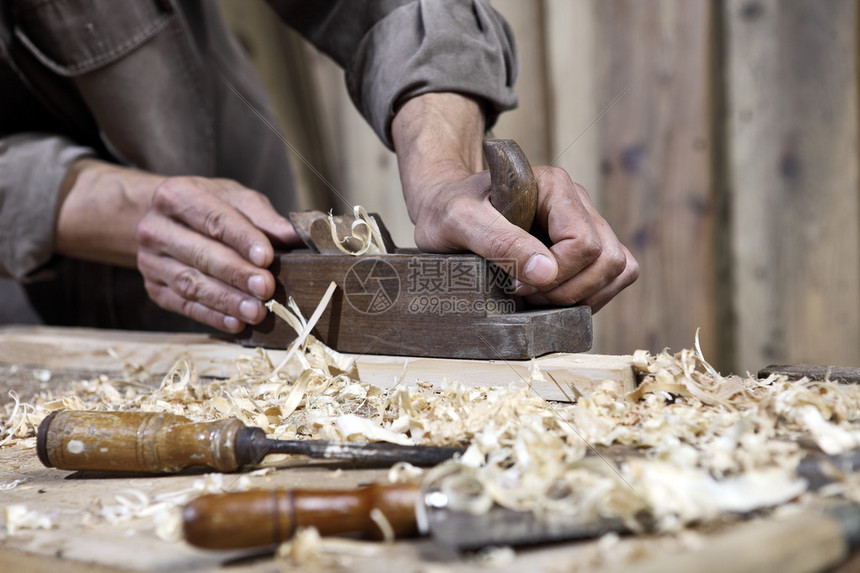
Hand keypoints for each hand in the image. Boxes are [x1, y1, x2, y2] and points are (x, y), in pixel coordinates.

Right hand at [135, 177, 302, 331]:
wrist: (166, 221)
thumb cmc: (210, 208)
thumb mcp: (236, 201)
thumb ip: (266, 219)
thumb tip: (299, 236)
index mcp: (176, 196)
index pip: (214, 219)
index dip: (242, 239)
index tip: (266, 257)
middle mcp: (156, 228)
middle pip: (202, 254)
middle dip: (236, 274)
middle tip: (266, 288)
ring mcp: (150, 261)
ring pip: (191, 284)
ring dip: (227, 301)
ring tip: (257, 311)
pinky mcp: (154, 288)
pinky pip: (184, 305)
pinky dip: (212, 316)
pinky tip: (236, 323)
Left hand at [409, 166, 637, 311]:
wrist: (443, 207)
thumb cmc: (447, 208)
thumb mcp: (459, 221)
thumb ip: (500, 242)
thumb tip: (546, 271)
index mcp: (553, 187)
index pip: (583, 243)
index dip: (555, 274)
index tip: (516, 283)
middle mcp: (577, 202)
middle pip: (609, 259)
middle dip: (570, 290)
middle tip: (527, 294)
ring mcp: (586, 223)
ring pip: (619, 268)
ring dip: (584, 295)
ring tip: (540, 297)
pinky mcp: (585, 246)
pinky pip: (616, 275)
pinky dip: (593, 295)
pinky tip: (555, 298)